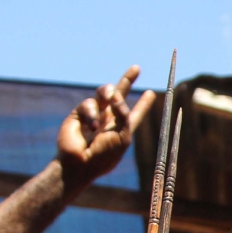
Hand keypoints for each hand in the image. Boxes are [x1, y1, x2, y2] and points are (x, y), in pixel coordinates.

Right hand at [56, 65, 155, 190]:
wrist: (79, 164)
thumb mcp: (123, 137)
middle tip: (137, 68)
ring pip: (104, 93)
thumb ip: (125, 115)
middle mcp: (109, 120)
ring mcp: (94, 116)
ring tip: (109, 98)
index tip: (151, 93)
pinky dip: (92, 113)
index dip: (143, 104)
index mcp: (122, 129)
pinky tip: (92, 127)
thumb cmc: (103, 156)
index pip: (135, 114)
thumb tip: (116, 94)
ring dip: (107, 92)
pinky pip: (89, 104)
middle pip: (119, 96)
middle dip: (127, 81)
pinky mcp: (79, 114)